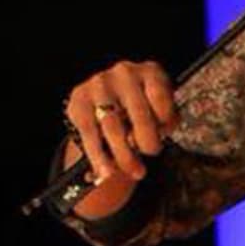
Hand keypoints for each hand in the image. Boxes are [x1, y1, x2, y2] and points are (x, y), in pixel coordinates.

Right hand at [64, 60, 177, 184]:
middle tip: (152, 155)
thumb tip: (153, 141)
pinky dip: (99, 157)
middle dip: (146, 140)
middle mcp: (124, 73)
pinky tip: (106, 173)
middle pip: (138, 112)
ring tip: (135, 172)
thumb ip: (164, 120)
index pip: (160, 95)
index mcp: (150, 72)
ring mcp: (99, 85)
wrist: (109, 98)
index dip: (165, 119)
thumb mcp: (159, 105)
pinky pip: (89, 134)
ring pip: (112, 126)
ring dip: (124, 155)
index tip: (166, 135)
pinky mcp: (78, 101)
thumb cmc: (144, 105)